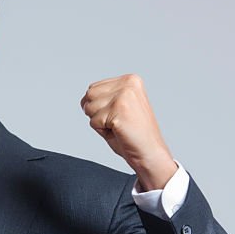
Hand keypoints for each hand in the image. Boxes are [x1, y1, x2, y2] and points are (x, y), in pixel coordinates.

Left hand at [80, 74, 176, 190]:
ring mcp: (124, 95)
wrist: (150, 153)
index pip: (93, 88)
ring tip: (118, 127)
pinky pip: (93, 121)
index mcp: (130, 79)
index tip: (118, 115)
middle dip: (96, 113)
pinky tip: (119, 132)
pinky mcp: (119, 109)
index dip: (98, 107)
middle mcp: (128, 83)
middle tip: (116, 122)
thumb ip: (104, 97)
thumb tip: (84, 99)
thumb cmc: (133, 135)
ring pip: (89, 107)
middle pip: (89, 95)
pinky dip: (102, 131)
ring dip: (99, 122)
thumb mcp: (119, 107)